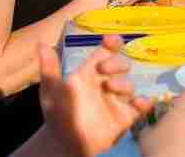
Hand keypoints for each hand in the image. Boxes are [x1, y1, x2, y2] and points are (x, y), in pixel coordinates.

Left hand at [38, 35, 152, 156]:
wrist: (63, 144)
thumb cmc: (58, 114)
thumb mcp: (50, 91)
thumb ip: (49, 69)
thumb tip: (41, 44)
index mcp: (91, 72)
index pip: (106, 51)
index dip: (112, 42)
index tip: (110, 40)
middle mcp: (106, 82)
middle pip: (120, 64)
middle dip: (116, 63)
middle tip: (104, 69)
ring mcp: (116, 99)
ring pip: (129, 84)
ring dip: (123, 82)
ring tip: (110, 87)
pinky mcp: (124, 116)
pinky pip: (139, 107)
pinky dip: (144, 103)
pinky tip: (140, 103)